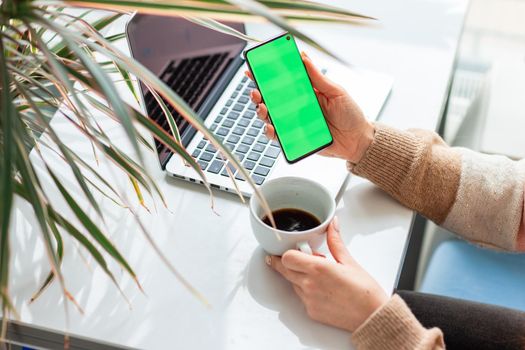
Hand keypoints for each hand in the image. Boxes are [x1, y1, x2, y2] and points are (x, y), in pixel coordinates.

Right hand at [247, 52, 374, 163]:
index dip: (267, 74)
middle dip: (258, 93)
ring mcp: (294, 122)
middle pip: (270, 98)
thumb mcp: (336, 92)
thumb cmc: (350, 114)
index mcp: (305, 91)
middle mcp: (297, 106)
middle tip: (255, 91)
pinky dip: (271, 133)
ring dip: (261, 112)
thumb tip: (303, 57)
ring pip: (270, 117)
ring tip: (262, 108)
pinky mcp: (295, 137)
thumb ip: (318, 77)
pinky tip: (271, 128)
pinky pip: (278, 136)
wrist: (358, 140)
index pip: (282, 80)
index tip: (254, 68)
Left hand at [266, 217, 387, 331]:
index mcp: (318, 268)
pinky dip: (307, 292)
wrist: (372, 316)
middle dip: (289, 264)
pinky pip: (301, 298)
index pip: (287, 258)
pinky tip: (324, 290)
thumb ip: (335, 241)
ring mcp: (309, 300)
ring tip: (320, 276)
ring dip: (299, 277)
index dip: (286, 253)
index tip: (290, 250)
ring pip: (293, 283)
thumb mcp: (349, 261)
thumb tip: (332, 225)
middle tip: (300, 259)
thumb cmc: (365, 291)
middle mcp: (309, 285)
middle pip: (285, 270)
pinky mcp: (311, 312)